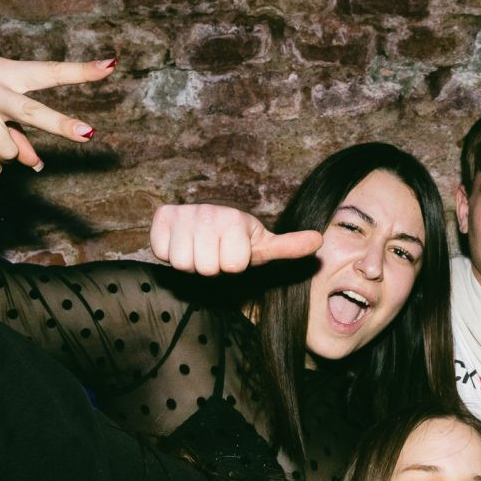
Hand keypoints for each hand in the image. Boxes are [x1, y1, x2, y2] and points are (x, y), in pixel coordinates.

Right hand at [0, 45, 115, 174]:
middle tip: (88, 134)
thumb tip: (34, 163)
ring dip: (6, 155)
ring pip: (8, 151)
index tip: (111, 66)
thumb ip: (17, 126)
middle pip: (32, 112)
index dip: (82, 71)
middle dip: (61, 125)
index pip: (49, 72)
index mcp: (6, 72)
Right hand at [149, 204, 324, 274]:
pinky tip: (180, 242)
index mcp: (235, 220)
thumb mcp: (262, 245)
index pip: (233, 266)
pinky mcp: (161, 217)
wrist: (205, 220)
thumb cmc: (236, 239)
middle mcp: (208, 212)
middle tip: (214, 253)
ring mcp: (183, 213)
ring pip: (182, 263)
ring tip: (198, 248)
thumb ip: (288, 246)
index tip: (233, 253)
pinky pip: (161, 252)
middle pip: (206, 268)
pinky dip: (168, 254)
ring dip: (190, 262)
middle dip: (211, 266)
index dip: (233, 266)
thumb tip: (319, 240)